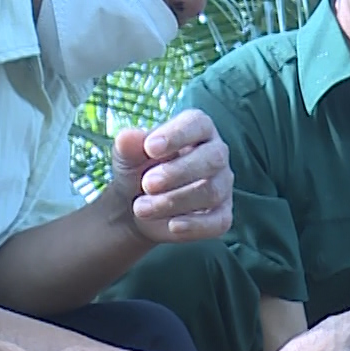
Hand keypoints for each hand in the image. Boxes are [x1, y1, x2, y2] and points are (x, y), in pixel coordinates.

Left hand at [108, 110, 233, 243]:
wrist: (136, 206)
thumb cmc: (137, 170)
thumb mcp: (127, 156)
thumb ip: (128, 145)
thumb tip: (127, 137)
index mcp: (198, 129)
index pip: (197, 124)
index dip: (177, 135)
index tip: (150, 147)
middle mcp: (217, 154)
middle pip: (212, 159)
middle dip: (178, 172)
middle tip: (147, 184)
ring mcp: (222, 186)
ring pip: (211, 192)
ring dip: (174, 201)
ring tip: (141, 207)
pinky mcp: (222, 215)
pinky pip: (218, 222)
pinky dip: (195, 226)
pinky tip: (171, 226)